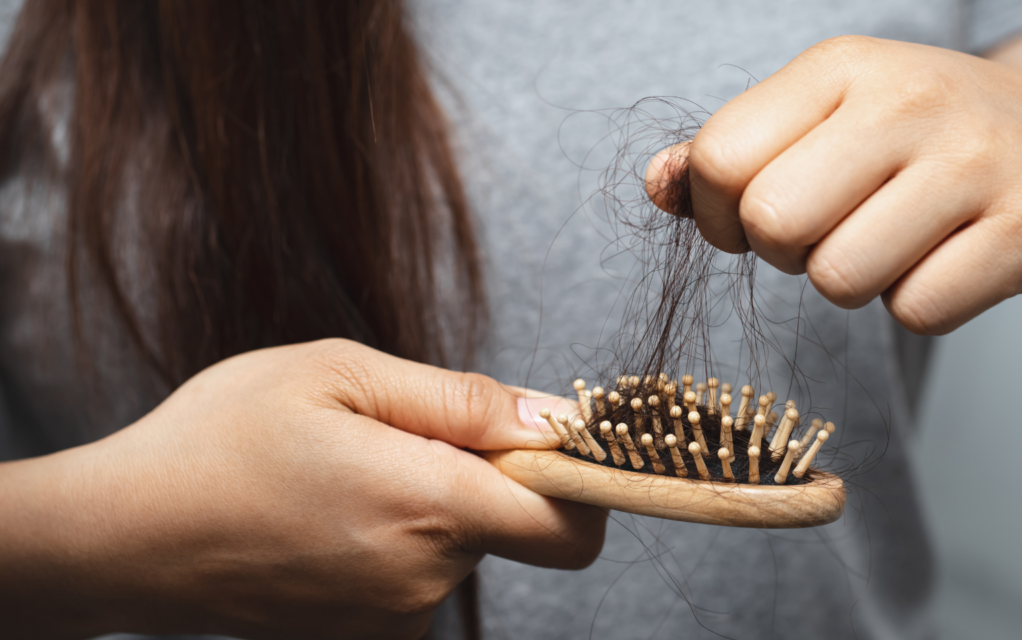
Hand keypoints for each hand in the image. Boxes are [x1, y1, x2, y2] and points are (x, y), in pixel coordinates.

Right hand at [0, 339, 604, 639]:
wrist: (119, 536)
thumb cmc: (220, 439)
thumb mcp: (341, 375)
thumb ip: (462, 400)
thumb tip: (554, 418)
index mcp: (429, 505)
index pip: (572, 525)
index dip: (583, 481)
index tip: (551, 443)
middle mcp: (424, 577)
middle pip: (513, 526)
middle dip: (481, 475)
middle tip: (394, 434)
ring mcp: (392, 618)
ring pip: (459, 547)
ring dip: (428, 504)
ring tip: (341, 473)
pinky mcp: (364, 636)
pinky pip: (417, 575)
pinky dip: (395, 540)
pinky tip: (328, 513)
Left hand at [647, 36, 1021, 333]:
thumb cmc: (924, 141)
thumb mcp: (827, 119)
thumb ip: (732, 152)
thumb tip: (657, 186)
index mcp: (841, 66)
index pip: (720, 159)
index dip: (720, 214)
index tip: (758, 218)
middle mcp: (908, 98)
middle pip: (773, 224)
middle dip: (787, 253)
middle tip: (833, 233)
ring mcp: (975, 160)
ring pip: (840, 280)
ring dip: (854, 283)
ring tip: (897, 241)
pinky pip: (917, 312)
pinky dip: (921, 304)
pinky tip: (950, 259)